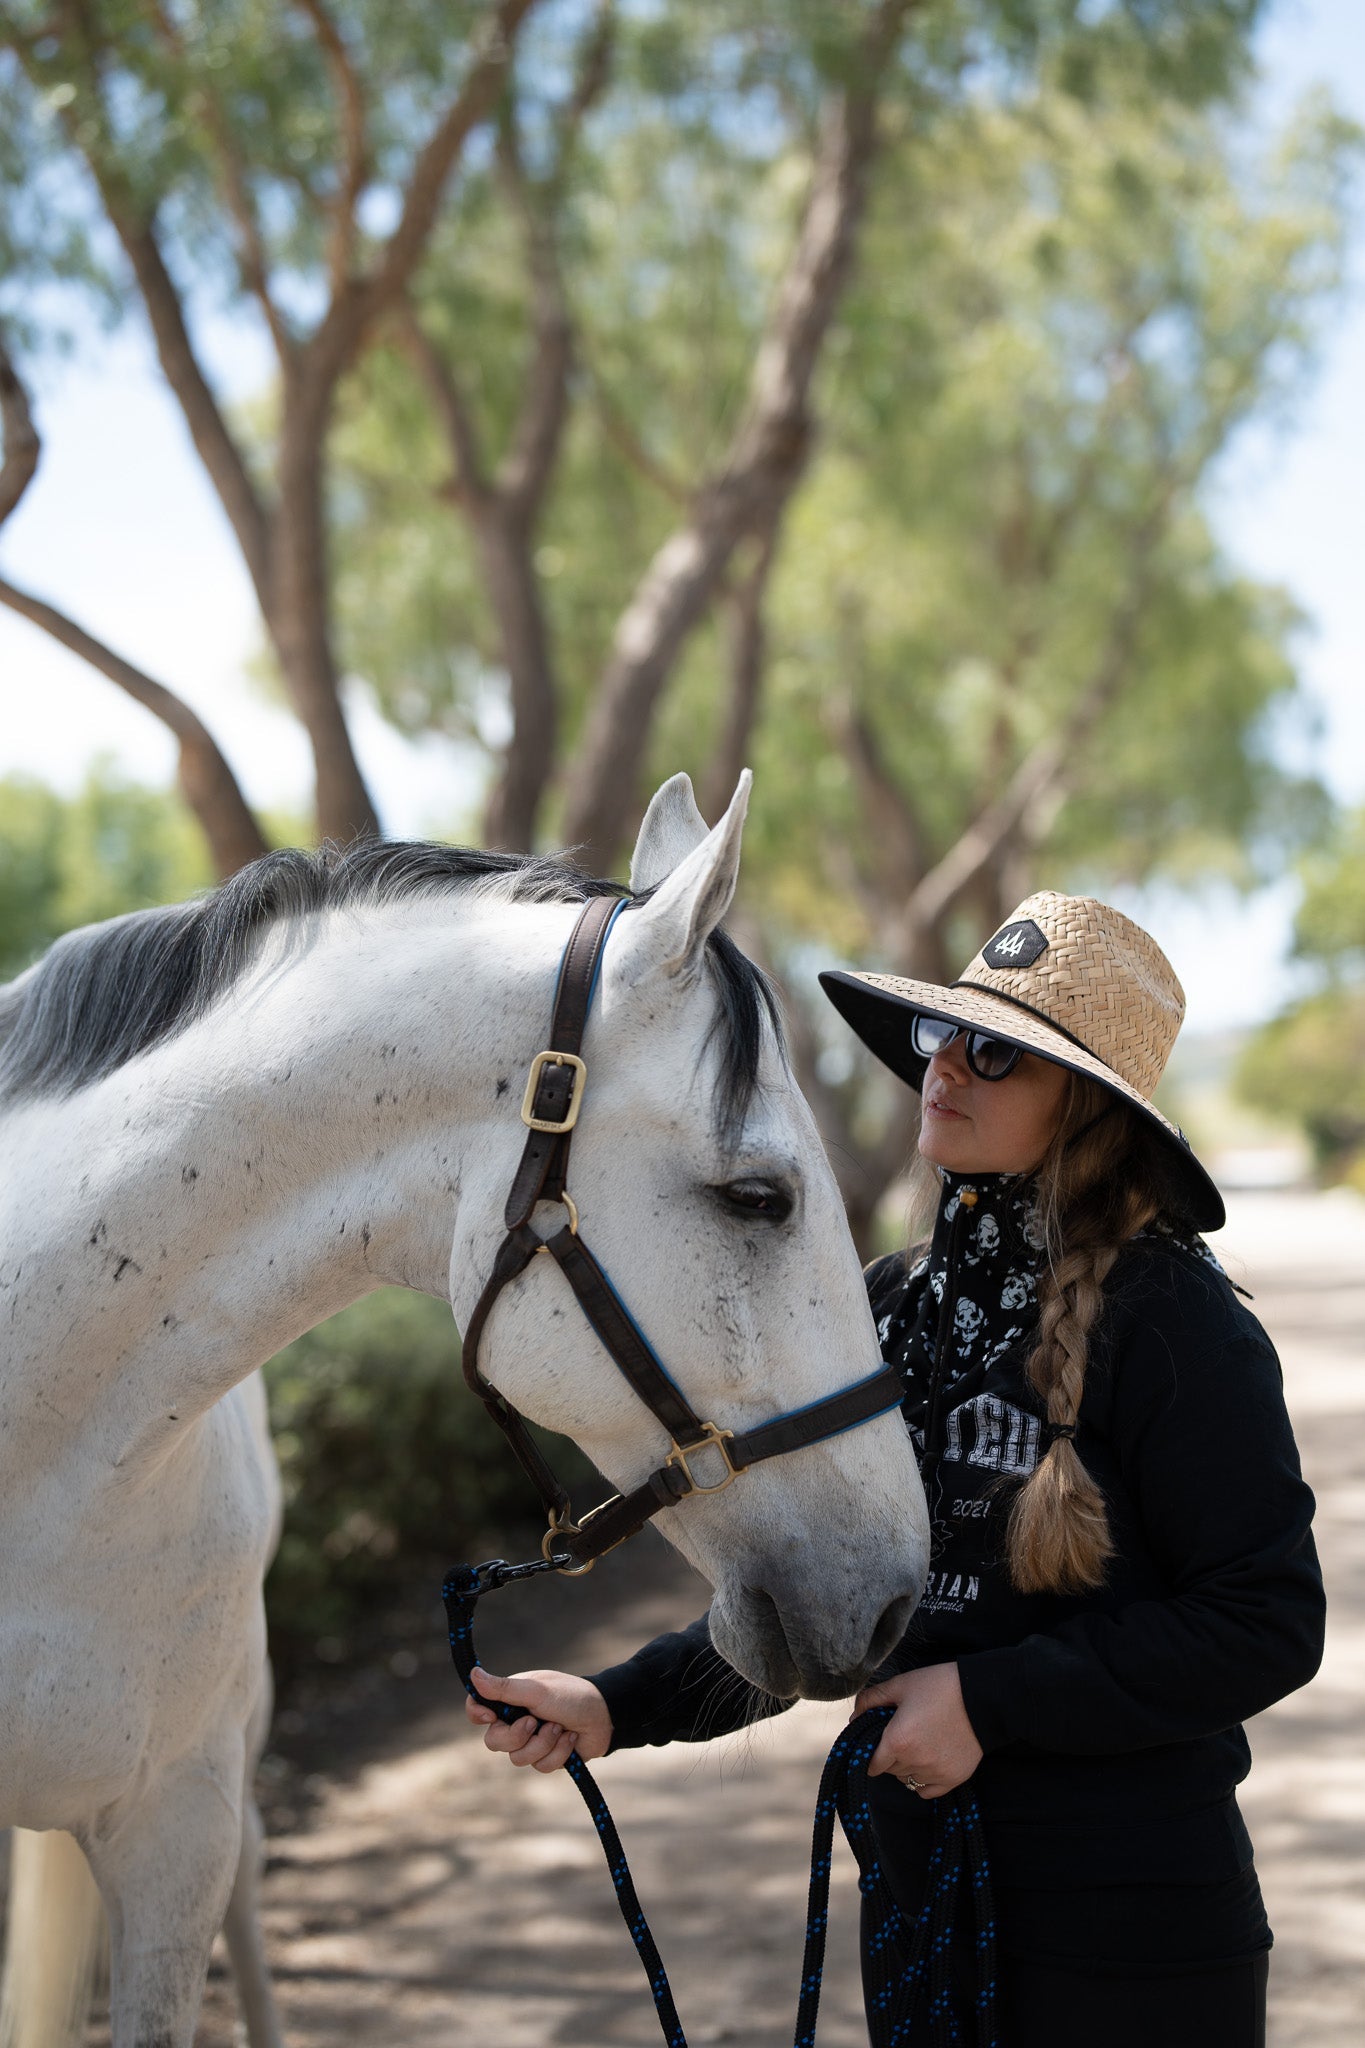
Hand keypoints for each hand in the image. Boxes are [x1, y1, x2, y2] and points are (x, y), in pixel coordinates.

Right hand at [464, 1665, 612, 1772]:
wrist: (605, 1717)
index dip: (478, 1714)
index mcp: (511, 1699)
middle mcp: (517, 1720)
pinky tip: (570, 1739)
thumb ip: (505, 1688)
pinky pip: (540, 1767)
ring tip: (560, 1728)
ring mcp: (531, 1741)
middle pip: (494, 1741)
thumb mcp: (537, 1691)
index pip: (478, 1708)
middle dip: (517, 1736)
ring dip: (544, 1744)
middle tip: (535, 1722)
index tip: (490, 1716)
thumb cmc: (571, 1696)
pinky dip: (558, 1753)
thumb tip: (473, 1675)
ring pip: (518, 1758)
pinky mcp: (547, 1757)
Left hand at [855, 1664, 981, 1799]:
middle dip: (889, 1756)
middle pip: (889, 1771)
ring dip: (906, 1767)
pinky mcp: (953, 1779)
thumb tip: (854, 1717)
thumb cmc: (940, 1687)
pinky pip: (927, 1792)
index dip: (871, 1753)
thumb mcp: (901, 1685)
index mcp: (897, 1741)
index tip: (878, 1743)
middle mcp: (914, 1762)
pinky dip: (923, 1781)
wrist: (983, 1697)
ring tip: (918, 1745)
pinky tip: (929, 1761)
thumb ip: (872, 1700)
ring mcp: (935, 1773)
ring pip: (907, 1780)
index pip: (871, 1764)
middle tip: (902, 1735)